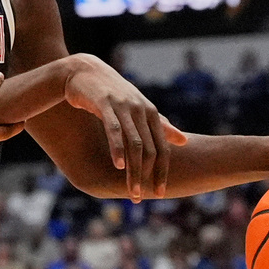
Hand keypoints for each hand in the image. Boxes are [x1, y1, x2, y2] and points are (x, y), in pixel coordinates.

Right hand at [63, 54, 186, 201]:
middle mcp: (141, 110)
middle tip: (141, 198)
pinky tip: (118, 166)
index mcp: (151, 113)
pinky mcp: (105, 103)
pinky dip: (118, 148)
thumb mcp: (138, 108)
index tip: (161, 193)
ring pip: (134, 143)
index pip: (162, 148)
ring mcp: (124, 106)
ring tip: (132, 191)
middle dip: (147, 176)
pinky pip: (114, 130)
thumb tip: (184, 141)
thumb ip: (161, 125)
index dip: (163, 171)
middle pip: (150, 149)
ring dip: (134, 170)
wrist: (84, 71)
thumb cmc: (112, 91)